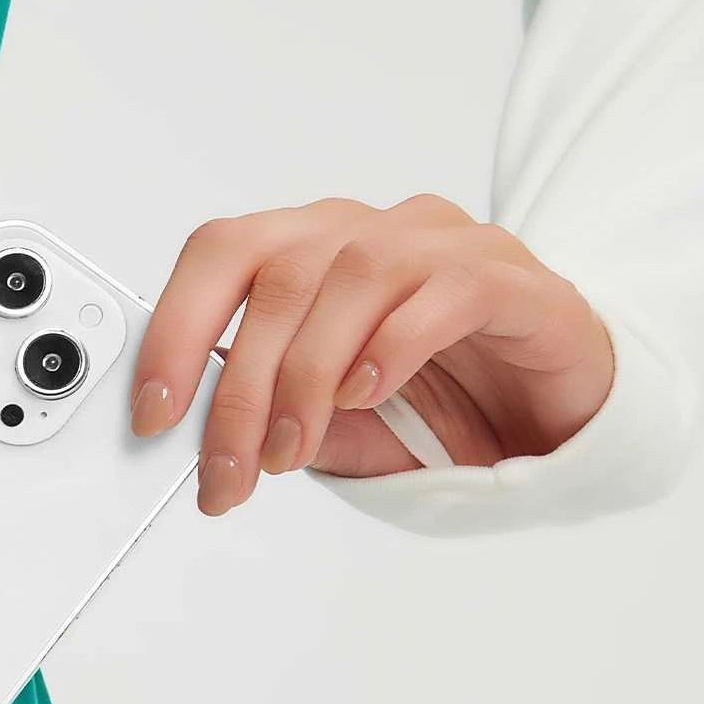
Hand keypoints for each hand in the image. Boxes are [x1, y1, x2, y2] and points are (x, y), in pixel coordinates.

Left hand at [129, 194, 615, 512]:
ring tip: (295, 451)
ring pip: (351, 278)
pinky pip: (442, 293)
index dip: (175, 329)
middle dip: (239, 388)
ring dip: (306, 376)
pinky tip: (367, 395)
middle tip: (228, 470)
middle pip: (278, 276)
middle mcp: (369, 232)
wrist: (552, 414)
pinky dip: (391, 346)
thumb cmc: (436, 405)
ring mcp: (441, 246)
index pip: (221, 254)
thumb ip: (268, 419)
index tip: (152, 414)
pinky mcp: (508, 279)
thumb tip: (193, 441)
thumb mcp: (329, 426)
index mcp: (311, 248)